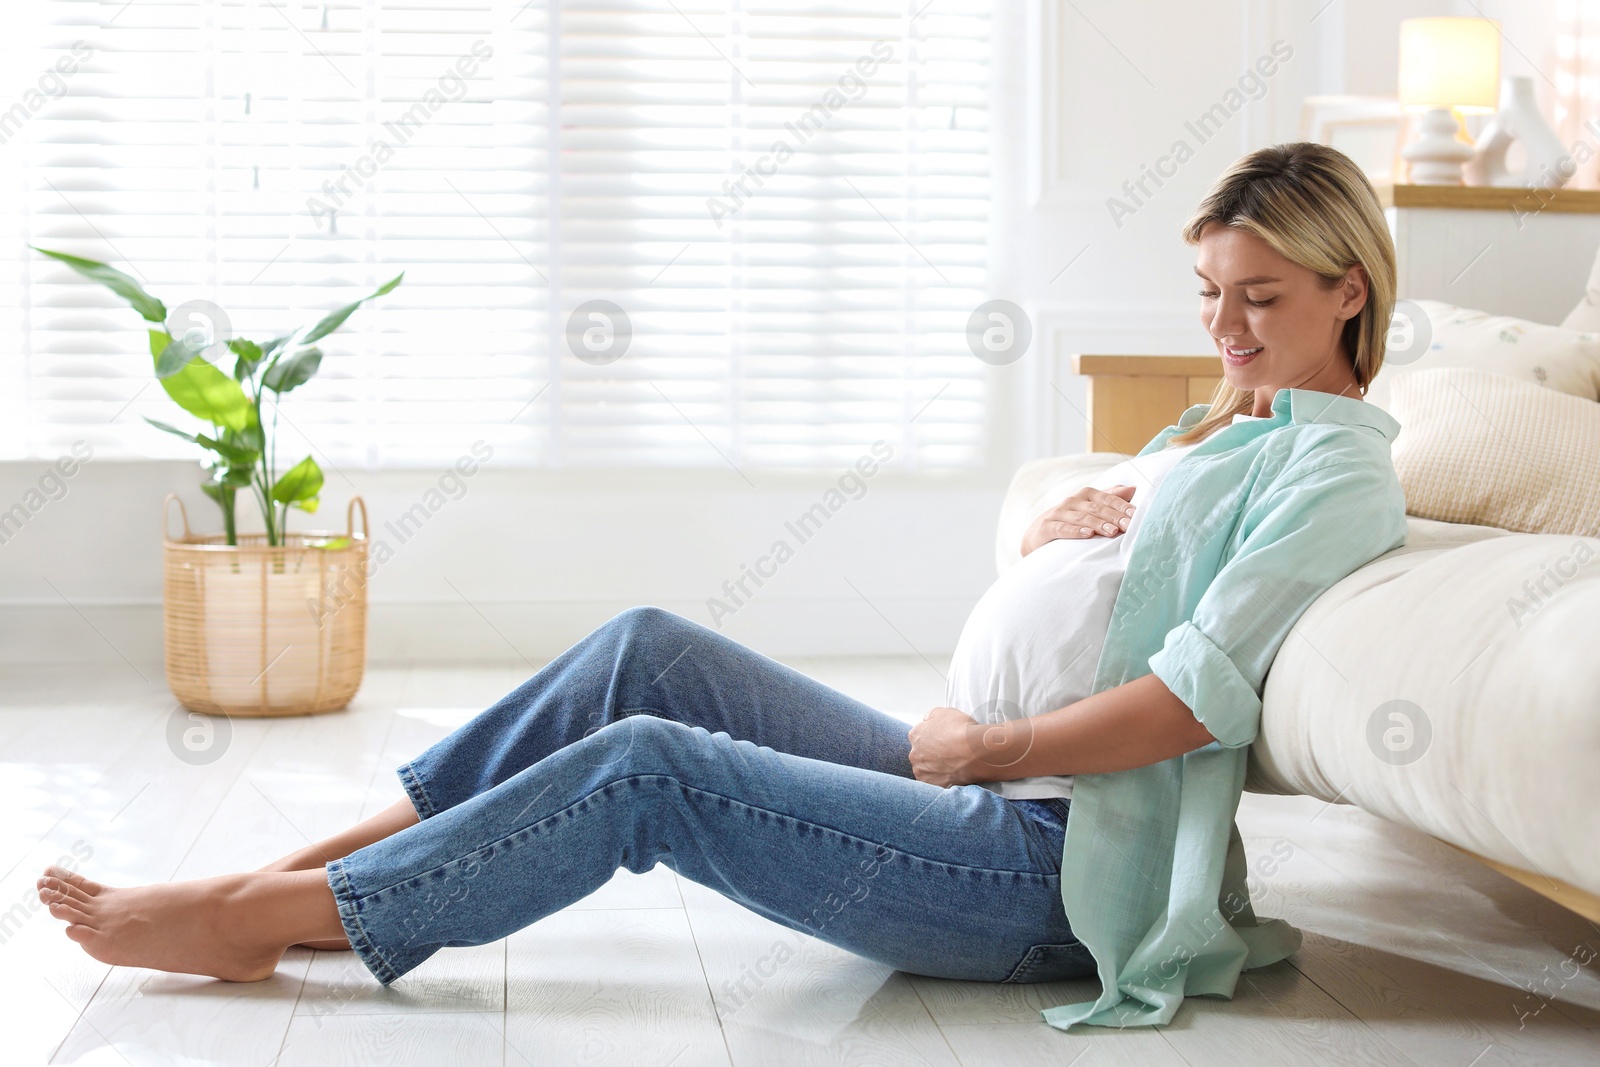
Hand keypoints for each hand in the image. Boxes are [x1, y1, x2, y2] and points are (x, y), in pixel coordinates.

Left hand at [908, 706, 985, 787]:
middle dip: (932, 753)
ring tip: (952, 764)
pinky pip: (933, 782)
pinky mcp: (931, 785)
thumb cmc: (962, 730)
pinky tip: (952, 774)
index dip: (933, 738)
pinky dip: (940, 779)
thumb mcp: (946, 712)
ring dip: (935, 767)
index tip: (944, 740)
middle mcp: (914, 754)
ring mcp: (921, 771)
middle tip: (949, 753)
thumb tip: (927, 720)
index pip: (920, 736)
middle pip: (921, 754)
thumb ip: (932, 715)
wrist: (975, 751)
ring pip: (925, 769)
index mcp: (915, 735)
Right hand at [1020, 484, 1135, 556]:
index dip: (1123, 506)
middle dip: (1114, 516)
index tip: (1137, 515)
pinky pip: (1062, 528)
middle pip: (1097, 507)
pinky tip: (1088, 535)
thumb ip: (1110, 498)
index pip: (1108, 498)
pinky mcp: (1046, 527)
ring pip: (1082, 517)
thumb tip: (1133, 488)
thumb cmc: (1069, 522)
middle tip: (1129, 526)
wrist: (1036, 537)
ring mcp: (1058, 513)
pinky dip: (1075, 531)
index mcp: (1086, 496)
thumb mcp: (1090, 510)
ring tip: (1113, 532)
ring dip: (1098, 524)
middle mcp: (1072, 501)